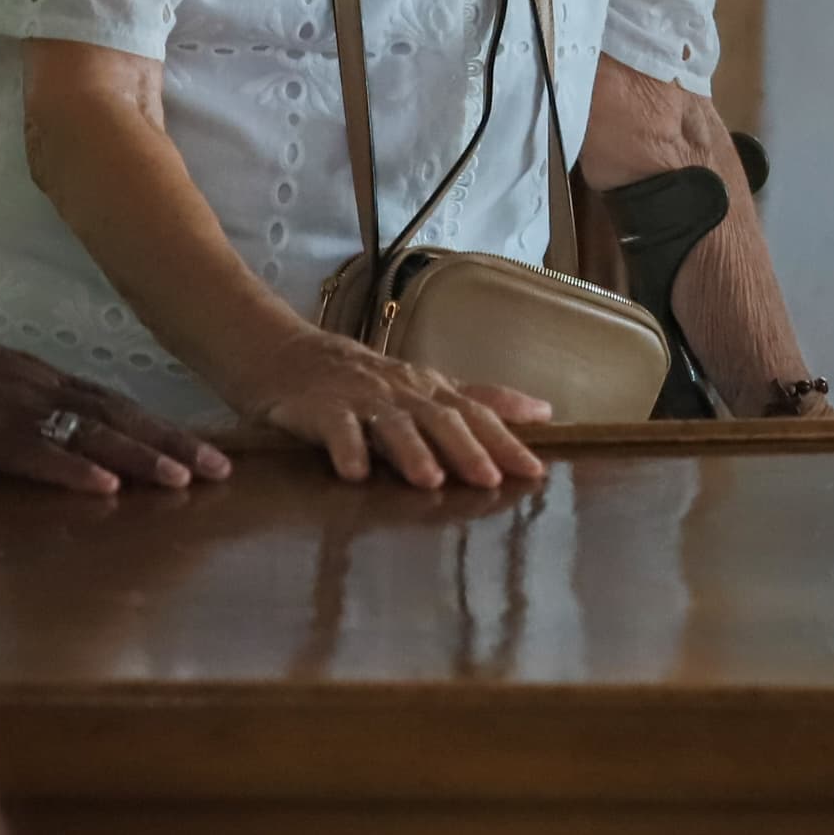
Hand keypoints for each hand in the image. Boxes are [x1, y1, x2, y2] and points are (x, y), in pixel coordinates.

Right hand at [0, 337, 233, 495]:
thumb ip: (10, 404)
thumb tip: (47, 429)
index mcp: (29, 374)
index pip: (106, 400)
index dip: (154, 424)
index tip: (198, 450)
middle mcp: (28, 383)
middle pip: (113, 412)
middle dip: (169, 440)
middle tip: (220, 469)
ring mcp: (4, 406)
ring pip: (86, 431)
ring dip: (138, 455)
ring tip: (181, 480)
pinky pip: (32, 452)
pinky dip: (71, 469)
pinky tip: (106, 488)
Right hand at [229, 325, 548, 490]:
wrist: (289, 354)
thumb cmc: (367, 380)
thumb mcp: (427, 387)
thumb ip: (482, 400)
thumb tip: (544, 412)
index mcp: (429, 390)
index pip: (476, 413)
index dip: (505, 440)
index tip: (535, 472)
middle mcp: (401, 392)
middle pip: (440, 418)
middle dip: (467, 449)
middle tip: (490, 480)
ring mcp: (361, 398)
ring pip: (392, 424)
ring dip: (412, 451)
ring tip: (430, 480)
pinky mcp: (321, 408)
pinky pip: (336, 429)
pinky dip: (347, 449)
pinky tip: (355, 474)